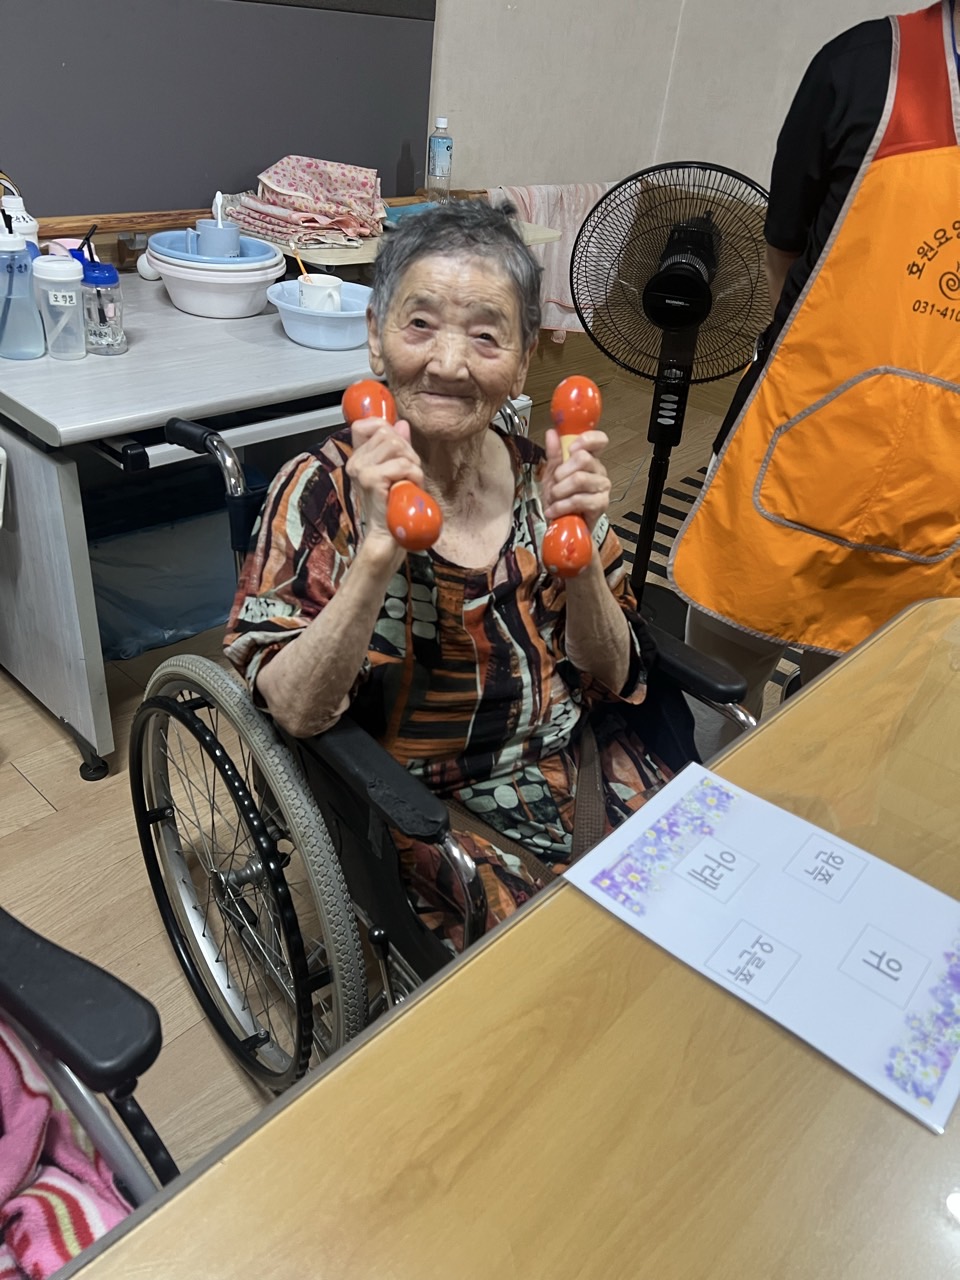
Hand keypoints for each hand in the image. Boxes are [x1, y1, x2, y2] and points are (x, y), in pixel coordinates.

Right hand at [346, 416, 423, 554]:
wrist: (389, 535)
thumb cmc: (394, 506)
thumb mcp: (397, 470)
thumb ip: (398, 446)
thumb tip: (401, 423)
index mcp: (358, 458)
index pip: (368, 425)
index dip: (386, 428)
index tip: (398, 446)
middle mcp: (355, 462)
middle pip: (388, 434)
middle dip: (407, 451)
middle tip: (409, 473)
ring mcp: (361, 470)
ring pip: (396, 445)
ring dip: (411, 464)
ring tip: (408, 482)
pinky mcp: (370, 479)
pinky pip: (401, 464)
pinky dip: (413, 475)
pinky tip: (409, 489)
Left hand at [542, 428, 610, 532]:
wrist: (562, 525)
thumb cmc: (560, 499)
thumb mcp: (552, 474)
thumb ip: (554, 454)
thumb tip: (551, 433)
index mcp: (589, 459)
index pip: (599, 440)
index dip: (585, 440)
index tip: (570, 449)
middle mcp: (599, 471)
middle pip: (583, 459)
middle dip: (561, 473)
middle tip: (554, 484)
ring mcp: (602, 488)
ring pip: (579, 479)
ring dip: (559, 491)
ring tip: (553, 499)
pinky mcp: (600, 504)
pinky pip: (579, 499)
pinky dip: (561, 506)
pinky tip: (554, 510)